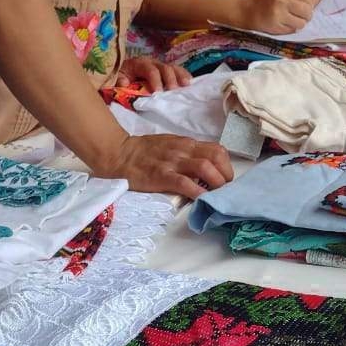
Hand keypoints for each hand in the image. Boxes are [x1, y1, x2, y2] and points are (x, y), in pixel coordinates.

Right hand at [98, 134, 233, 198]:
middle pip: (217, 157)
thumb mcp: (170, 146)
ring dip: (216, 184)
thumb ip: (188, 154)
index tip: (226, 180)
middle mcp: (184, 150)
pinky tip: (201, 202)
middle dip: (226, 175)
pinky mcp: (162, 176)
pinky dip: (198, 193)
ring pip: (205, 167)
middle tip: (224, 190)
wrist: (118, 153)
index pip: (217, 150)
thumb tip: (206, 169)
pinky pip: (185, 183)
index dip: (227, 166)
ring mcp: (173, 162)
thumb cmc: (144, 152)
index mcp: (187, 144)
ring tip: (216, 197)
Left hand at [114, 56, 189, 92]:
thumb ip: (120, 81)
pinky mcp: (166, 70)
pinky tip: (191, 83)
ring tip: (187, 85)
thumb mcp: (117, 78)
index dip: (155, 80)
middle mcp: (152, 62)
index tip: (158, 93)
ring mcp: (161, 65)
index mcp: (139, 63)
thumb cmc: (121, 76)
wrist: (122, 69)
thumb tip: (125, 83)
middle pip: (165, 68)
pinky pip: (178, 71)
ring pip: (174, 68)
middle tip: (174, 91)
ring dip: (181, 76)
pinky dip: (184, 76)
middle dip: (170, 79)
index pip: (150, 70)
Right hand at [242, 0, 314, 33]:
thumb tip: (312, 5)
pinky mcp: (276, 26)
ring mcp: (279, 15)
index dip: (309, 4)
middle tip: (302, 17)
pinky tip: (284, 25)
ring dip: (299, 24)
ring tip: (293, 21)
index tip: (304, 7)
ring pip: (301, 23)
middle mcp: (282, 1)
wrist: (246, 10)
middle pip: (307, 11)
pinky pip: (292, 30)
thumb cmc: (265, 1)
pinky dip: (291, 29)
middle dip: (307, 15)